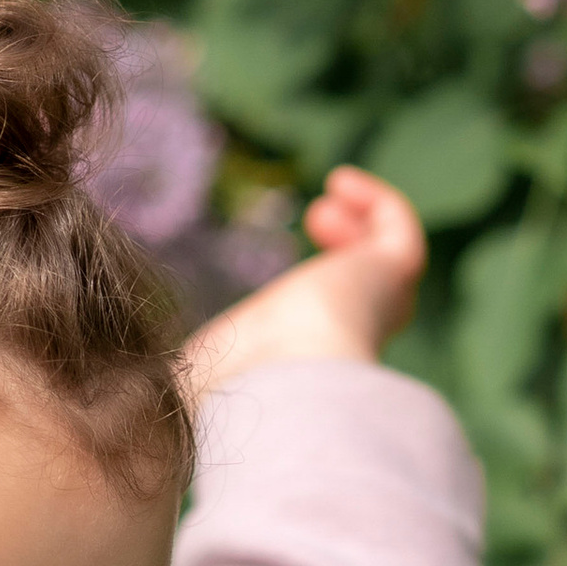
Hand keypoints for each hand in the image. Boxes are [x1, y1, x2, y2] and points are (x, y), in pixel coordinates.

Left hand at [177, 168, 426, 404]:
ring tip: (327, 199)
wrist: (281, 384)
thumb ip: (203, 353)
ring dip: (359, 222)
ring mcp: (382, 304)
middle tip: (318, 217)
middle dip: (347, 250)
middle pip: (369, 291)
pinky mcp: (396, 272)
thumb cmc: (236, 381)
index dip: (317, 292)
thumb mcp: (206, 361)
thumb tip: (168, 361)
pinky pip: (398, 227)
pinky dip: (376, 200)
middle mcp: (357, 337)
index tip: (288, 274)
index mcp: (313, 362)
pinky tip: (339, 181)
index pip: (328, 328)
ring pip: (386, 258)